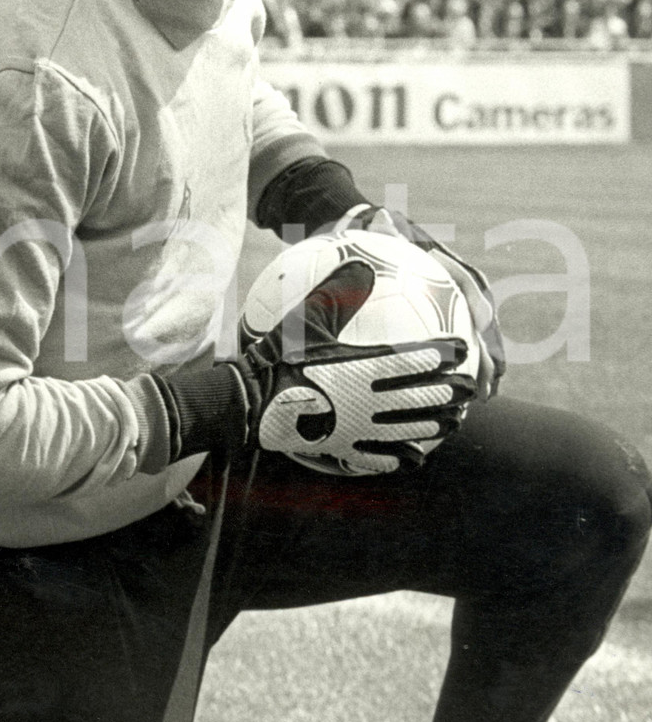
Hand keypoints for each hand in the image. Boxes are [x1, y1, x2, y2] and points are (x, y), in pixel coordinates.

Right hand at [233, 261, 476, 474]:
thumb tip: (362, 262)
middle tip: (470, 390)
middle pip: (420, 398)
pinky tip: (414, 459)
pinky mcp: (343, 447)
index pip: (415, 360)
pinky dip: (401, 458)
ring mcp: (358, 428)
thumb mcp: (306, 315)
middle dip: (449, 393)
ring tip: (455, 425)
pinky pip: (379, 456)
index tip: (462, 350)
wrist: (251, 403)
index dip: (442, 355)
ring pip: (408, 430)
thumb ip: (339, 290)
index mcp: (363, 367)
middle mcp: (369, 400)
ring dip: (435, 426)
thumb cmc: (277, 356)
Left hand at [331, 205, 505, 399]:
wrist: (370, 236)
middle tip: (490, 382)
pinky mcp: (440, 324)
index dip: (480, 310)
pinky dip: (452, 374)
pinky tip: (447, 402)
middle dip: (488, 351)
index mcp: (447, 267)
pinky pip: (449, 351)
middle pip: (479, 322)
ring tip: (481, 398)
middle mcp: (456, 290)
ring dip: (479, 368)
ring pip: (471, 341)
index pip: (470, 287)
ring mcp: (451, 307)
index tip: (484, 329)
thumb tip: (381, 215)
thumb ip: (384, 230)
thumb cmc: (372, 235)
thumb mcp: (378, 231)